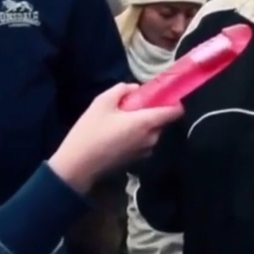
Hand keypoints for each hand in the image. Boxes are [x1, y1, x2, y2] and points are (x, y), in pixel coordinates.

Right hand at [48, 83, 182, 192]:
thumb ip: (122, 90)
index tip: (163, 94)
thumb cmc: (91, 131)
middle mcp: (151, 138)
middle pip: (162, 121)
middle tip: (132, 105)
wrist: (78, 165)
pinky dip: (137, 135)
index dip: (173, 101)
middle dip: (152, 111)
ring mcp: (145, 151)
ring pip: (152, 132)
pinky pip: (143, 142)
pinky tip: (117, 133)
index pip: (175, 112)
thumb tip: (136, 88)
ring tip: (121, 120)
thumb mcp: (102, 102)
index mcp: (147, 123)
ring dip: (143, 124)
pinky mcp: (136, 160)